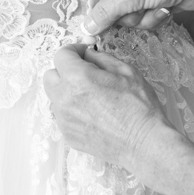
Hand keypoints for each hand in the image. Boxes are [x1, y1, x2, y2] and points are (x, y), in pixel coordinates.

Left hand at [43, 45, 174, 169]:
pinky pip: (62, 116)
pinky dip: (72, 111)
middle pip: (50, 76)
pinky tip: (92, 114)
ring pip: (54, 97)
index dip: (73, 50)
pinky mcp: (68, 136)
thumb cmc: (139, 108)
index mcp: (78, 78)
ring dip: (66, 91)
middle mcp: (64, 99)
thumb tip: (88, 55)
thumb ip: (101, 58)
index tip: (83, 54)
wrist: (143, 143)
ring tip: (89, 96)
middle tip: (83, 73)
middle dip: (64, 70)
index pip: (61, 55)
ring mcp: (64, 120)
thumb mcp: (126, 71)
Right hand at [81, 0, 193, 35]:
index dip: (92, 13)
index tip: (92, 30)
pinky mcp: (150, 2)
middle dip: (125, 16)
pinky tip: (165, 8)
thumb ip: (105, 13)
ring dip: (141, 19)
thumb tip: (84, 27)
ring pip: (126, 19)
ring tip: (155, 5)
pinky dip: (153, 18)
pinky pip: (142, 20)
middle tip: (137, 8)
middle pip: (108, 11)